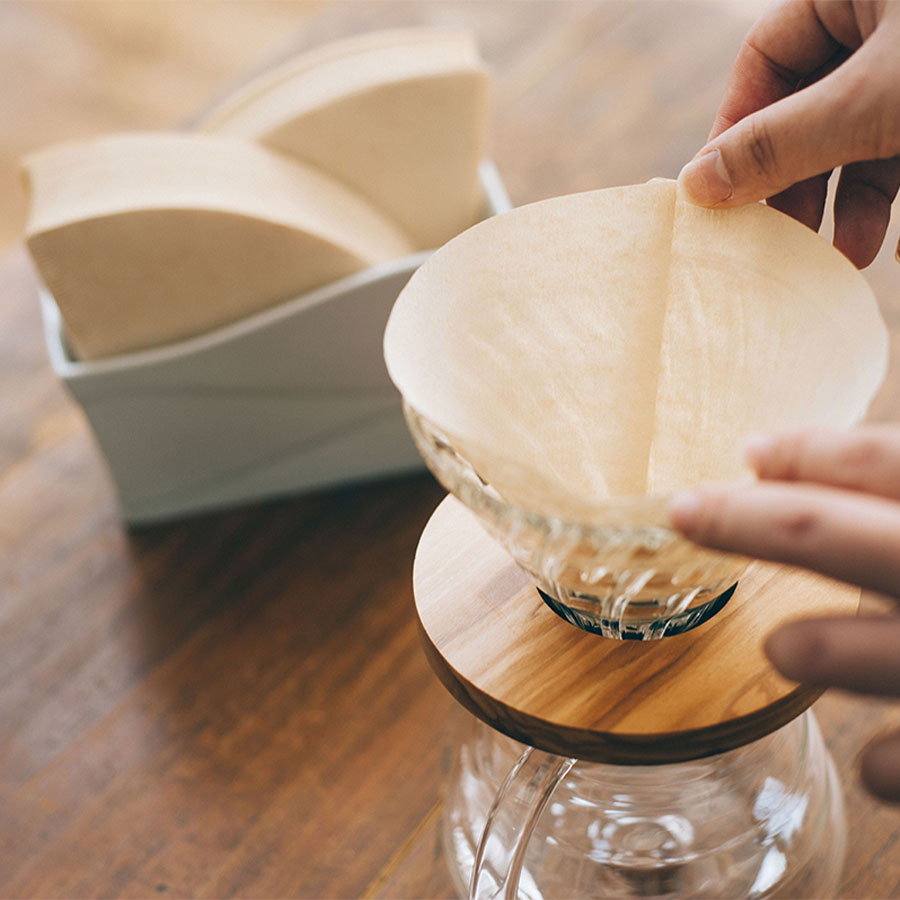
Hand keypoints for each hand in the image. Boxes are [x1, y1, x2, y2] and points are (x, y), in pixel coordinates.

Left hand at [669, 425, 899, 802]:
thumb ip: (898, 500)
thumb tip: (802, 473)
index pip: (891, 462)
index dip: (818, 454)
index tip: (752, 451)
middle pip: (848, 539)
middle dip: (761, 523)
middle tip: (683, 510)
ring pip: (893, 652)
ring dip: (832, 651)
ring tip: (779, 650)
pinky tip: (871, 767)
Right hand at [678, 0, 899, 267]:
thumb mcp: (871, 102)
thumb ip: (782, 143)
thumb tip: (695, 184)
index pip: (765, 56)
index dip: (735, 128)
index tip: (717, 195)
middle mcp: (882, 23)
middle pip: (807, 107)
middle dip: (794, 181)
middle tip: (776, 238)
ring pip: (857, 138)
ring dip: (845, 204)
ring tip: (840, 255)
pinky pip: (898, 151)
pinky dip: (888, 198)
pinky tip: (889, 245)